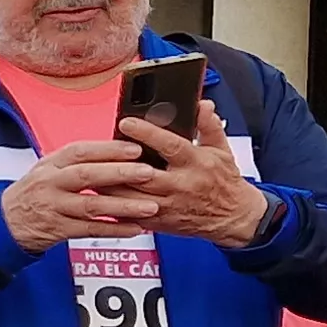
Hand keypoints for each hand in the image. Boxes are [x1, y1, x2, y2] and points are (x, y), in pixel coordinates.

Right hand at [0, 139, 163, 253]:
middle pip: (87, 176)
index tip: (135, 149)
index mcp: (51, 164)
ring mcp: (54, 208)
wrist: (5, 223)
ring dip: (123, 206)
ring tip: (151, 206)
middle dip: (120, 174)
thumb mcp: (48, 169)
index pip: (80, 152)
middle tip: (148, 173)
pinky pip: (90, 230)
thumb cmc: (34, 192)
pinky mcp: (58, 230)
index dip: (108, 150)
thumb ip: (77, 162)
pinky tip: (135, 228)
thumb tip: (116, 151)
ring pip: (92, 206)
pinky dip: (114, 229)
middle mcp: (51, 184)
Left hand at [109, 104, 278, 246]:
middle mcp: (181, 186)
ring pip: (131, 198)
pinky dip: (113, 206)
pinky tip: (99, 195)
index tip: (126, 122)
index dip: (147, 134)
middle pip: (143, 175)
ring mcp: (169, 206)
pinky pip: (130, 216)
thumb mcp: (221, 149)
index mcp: (196, 163)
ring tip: (92, 171)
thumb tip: (202, 104)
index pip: (170, 146)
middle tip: (98, 151)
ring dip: (109, 186)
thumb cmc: (224, 181)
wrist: (234, 217)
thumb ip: (209, 125)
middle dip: (119, 164)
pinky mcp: (160, 222)